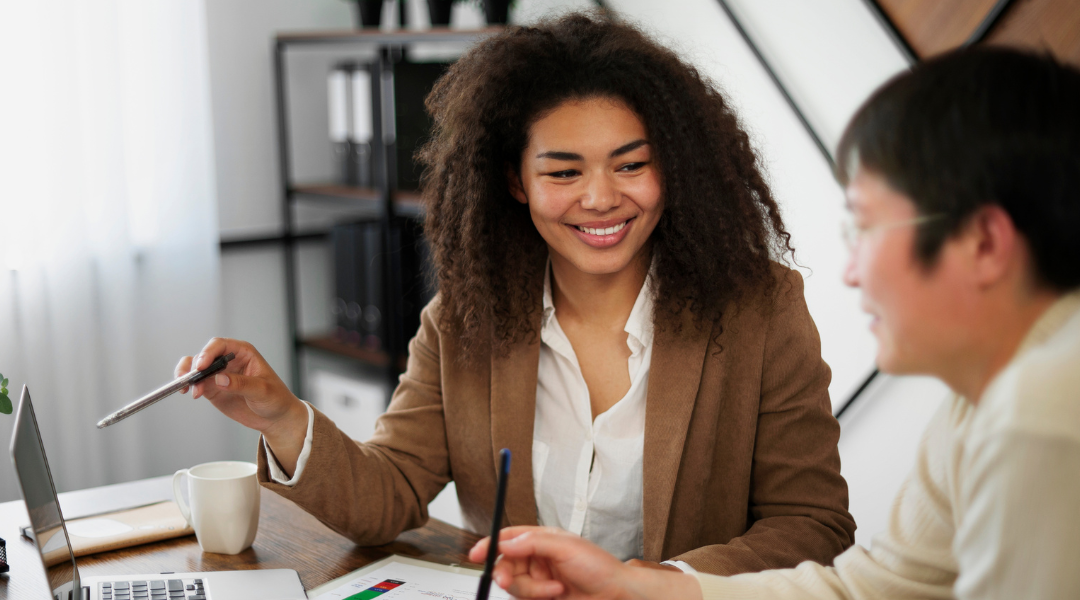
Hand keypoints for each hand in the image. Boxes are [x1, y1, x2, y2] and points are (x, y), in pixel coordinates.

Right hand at [175, 338, 307, 470]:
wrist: (275, 417)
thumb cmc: (275, 398)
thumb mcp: (262, 390)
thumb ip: (241, 384)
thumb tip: (219, 379)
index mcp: (243, 352)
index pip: (220, 345)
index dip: (208, 353)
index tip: (201, 366)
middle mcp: (228, 360)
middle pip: (204, 355)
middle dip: (194, 366)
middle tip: (192, 380)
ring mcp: (219, 374)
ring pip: (195, 368)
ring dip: (188, 376)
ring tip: (188, 389)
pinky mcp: (213, 388)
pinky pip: (196, 382)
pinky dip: (189, 385)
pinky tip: (190, 393)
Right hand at [468, 526, 701, 599]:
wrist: (616, 595)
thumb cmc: (599, 567)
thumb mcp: (566, 548)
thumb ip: (533, 543)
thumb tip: (506, 542)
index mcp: (541, 539)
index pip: (508, 538)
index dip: (490, 544)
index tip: (476, 554)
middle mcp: (537, 558)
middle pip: (506, 564)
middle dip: (507, 574)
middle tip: (508, 580)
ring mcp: (539, 579)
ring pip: (514, 585)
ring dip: (530, 589)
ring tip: (553, 589)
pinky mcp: (542, 597)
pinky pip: (524, 599)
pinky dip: (537, 597)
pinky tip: (555, 595)